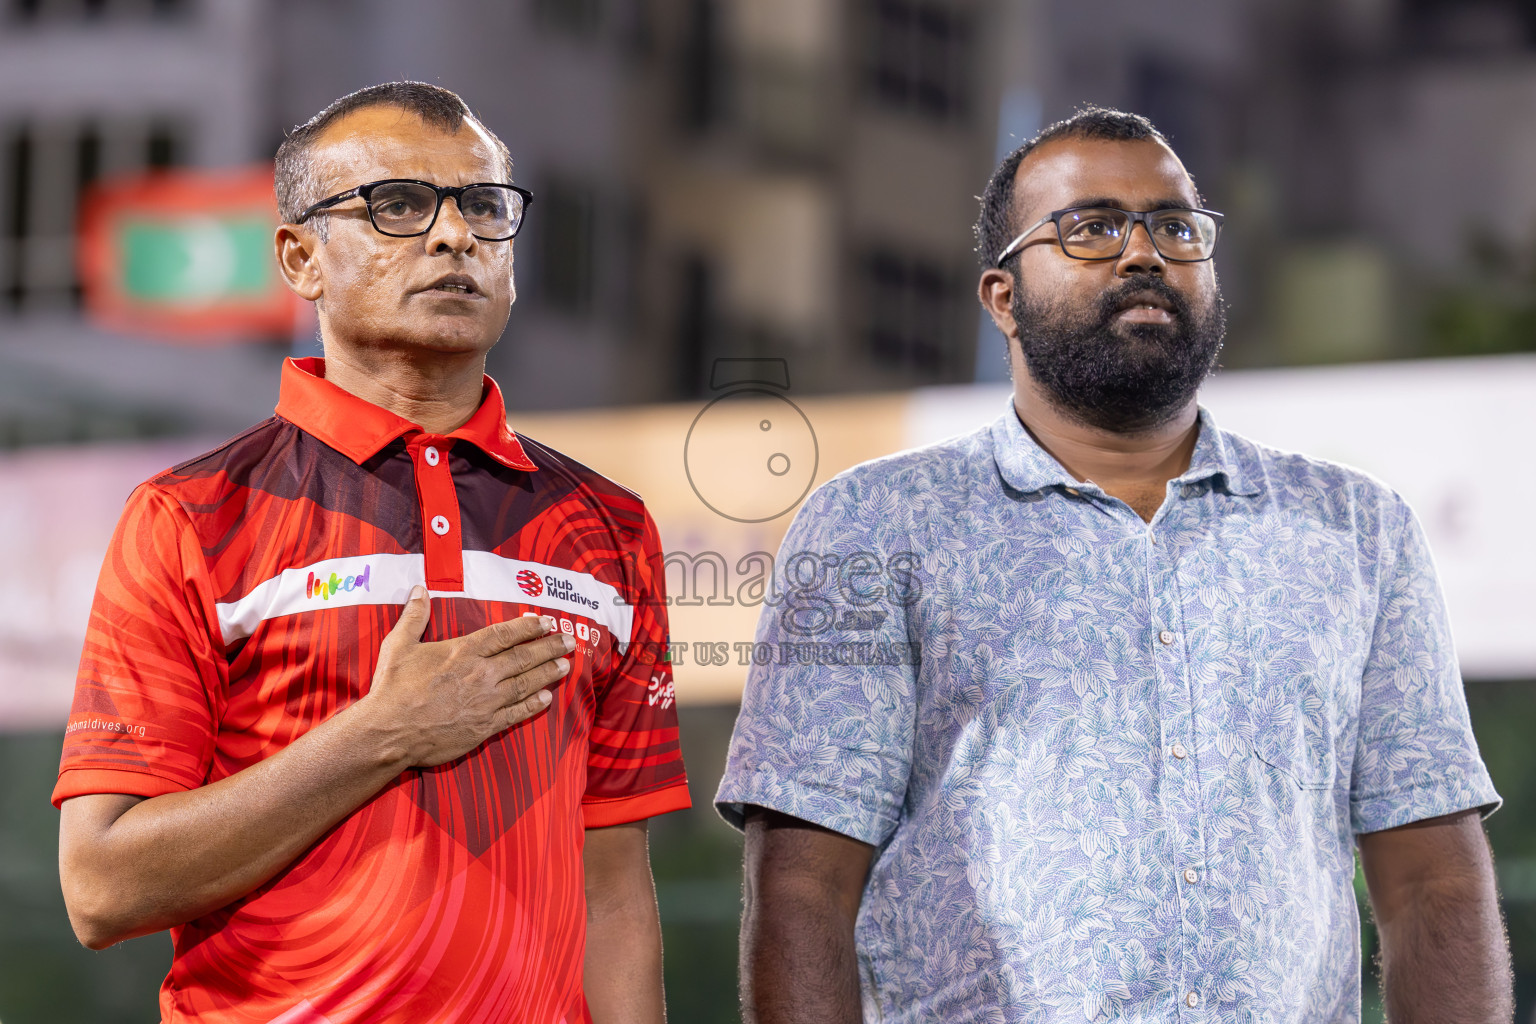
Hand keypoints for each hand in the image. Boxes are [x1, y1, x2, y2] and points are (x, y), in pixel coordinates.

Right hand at [361, 586, 574, 766]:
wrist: (389, 732)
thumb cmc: (392, 689)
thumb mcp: (398, 645)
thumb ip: (414, 616)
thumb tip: (421, 589)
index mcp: (463, 652)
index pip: (505, 634)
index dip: (528, 627)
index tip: (546, 621)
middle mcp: (481, 674)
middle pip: (523, 656)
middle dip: (549, 647)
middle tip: (569, 640)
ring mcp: (486, 701)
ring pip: (526, 683)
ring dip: (548, 672)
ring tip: (565, 665)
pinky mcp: (484, 726)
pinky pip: (516, 714)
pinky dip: (533, 705)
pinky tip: (546, 699)